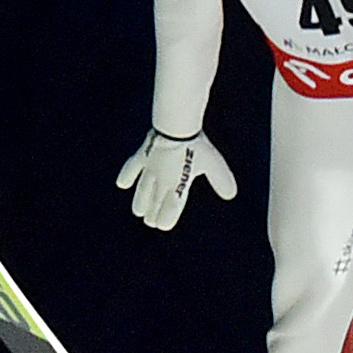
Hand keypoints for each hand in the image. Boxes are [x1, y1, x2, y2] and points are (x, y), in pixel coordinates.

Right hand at [114, 126, 238, 229]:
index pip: (170, 209)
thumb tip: (231, 195)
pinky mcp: (143, 156)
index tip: (163, 224)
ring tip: (138, 211)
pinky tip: (122, 184)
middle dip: (152, 214)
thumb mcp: (214, 164)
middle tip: (150, 220)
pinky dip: (127, 176)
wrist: (176, 128)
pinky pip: (132, 168)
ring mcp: (150, 170)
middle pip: (154, 203)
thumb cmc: (197, 146)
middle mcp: (162, 182)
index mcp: (178, 186)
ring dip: (140, 203)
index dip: (166, 218)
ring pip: (143, 191)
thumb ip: (221, 180)